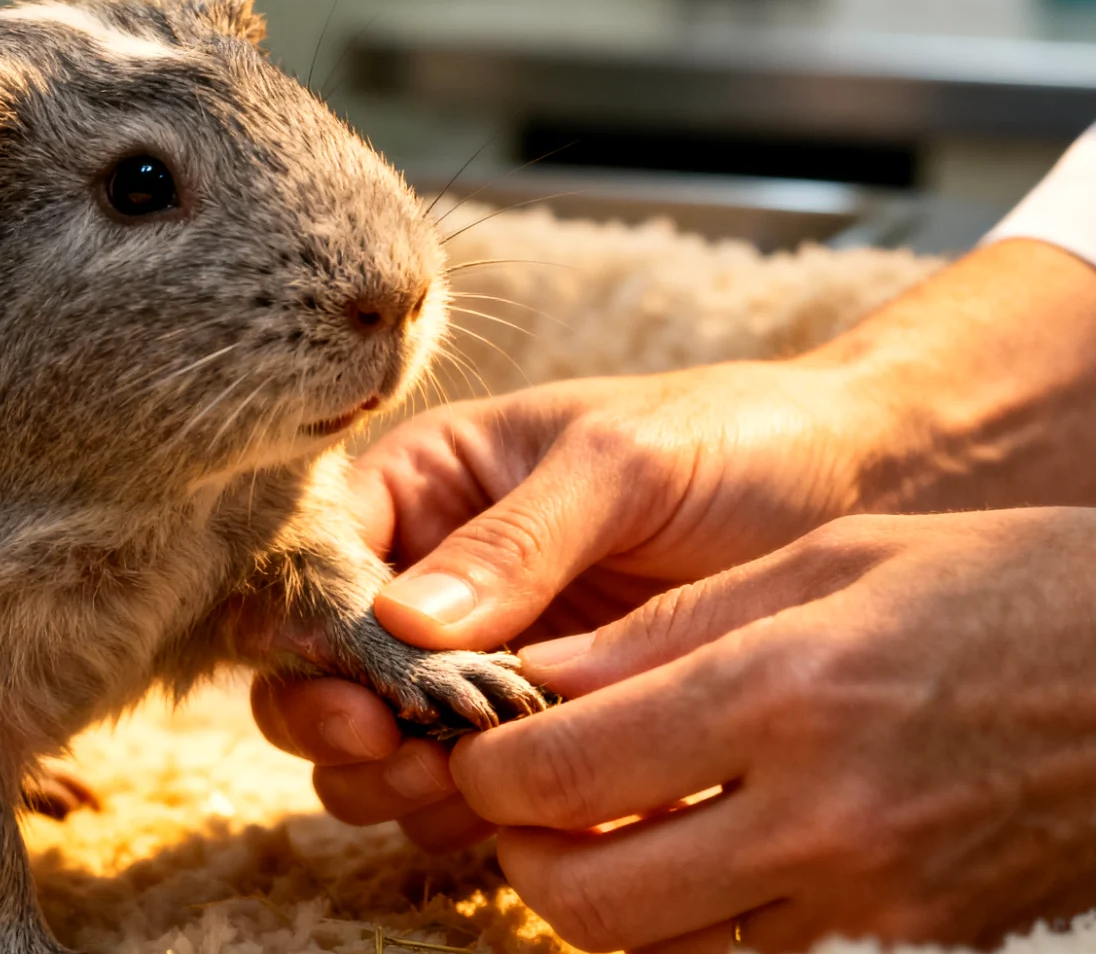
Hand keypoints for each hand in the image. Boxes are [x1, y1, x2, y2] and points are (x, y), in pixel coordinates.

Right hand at [255, 358, 896, 846]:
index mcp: (428, 485)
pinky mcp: (540, 727)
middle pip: (320, 668)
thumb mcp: (624, 464)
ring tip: (454, 785)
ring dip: (389, 780)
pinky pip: (462, 786)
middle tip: (396, 752)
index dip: (308, 633)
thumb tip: (399, 620)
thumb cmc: (738, 440)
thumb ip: (515, 540)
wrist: (865, 490)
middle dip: (336, 721)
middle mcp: (433, 576)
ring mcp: (481, 660)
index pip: (315, 562)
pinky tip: (513, 811)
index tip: (356, 694)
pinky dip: (461, 811)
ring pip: (375, 742)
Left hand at [456, 508, 1095, 952]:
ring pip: (660, 953)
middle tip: (523, 801)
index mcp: (786, 694)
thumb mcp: (829, 562)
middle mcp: (822, 818)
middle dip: (523, 852)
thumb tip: (537, 681)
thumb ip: (668, 632)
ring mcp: (873, 903)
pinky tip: (691, 864)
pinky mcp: (911, 946)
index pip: (566, 771)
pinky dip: (689, 930)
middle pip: (589, 898)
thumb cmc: (999, 588)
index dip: (487, 766)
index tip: (479, 742)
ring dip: (598, 902)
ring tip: (597, 832)